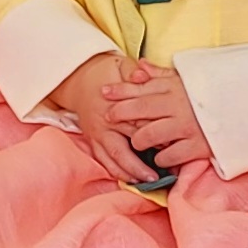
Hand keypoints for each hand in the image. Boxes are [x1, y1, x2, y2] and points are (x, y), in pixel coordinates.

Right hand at [44, 52, 157, 183]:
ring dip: (128, 172)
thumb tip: (143, 75)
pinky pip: (103, 161)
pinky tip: (130, 179)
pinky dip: (116, 172)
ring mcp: (96, 135)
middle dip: (139, 163)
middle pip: (122, 148)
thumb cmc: (104, 73)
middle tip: (157, 175)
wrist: (77, 79)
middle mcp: (103, 124)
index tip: (170, 145)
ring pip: (111, 159)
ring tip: (146, 181)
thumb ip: (134, 71)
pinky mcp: (92, 141)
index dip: (153, 135)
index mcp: (112, 106)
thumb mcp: (120, 66)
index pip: (136, 123)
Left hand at [102, 60, 210, 170]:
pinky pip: (169, 155)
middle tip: (109, 117)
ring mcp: (187, 127)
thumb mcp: (187, 79)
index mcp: (175, 88)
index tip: (103, 93)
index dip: (119, 90)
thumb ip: (161, 74)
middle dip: (120, 113)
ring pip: (149, 135)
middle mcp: (178, 107)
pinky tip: (159, 156)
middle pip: (139, 109)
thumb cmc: (213, 93)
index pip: (141, 87)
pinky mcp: (198, 147)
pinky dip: (161, 157)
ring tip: (136, 141)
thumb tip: (138, 66)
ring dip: (139, 139)